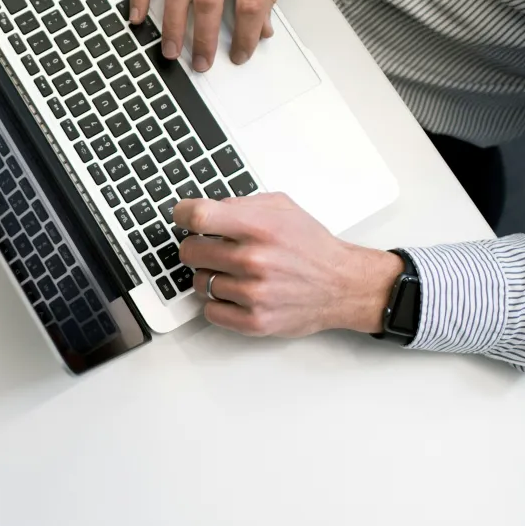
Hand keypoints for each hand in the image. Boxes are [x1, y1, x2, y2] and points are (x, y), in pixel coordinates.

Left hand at [172, 193, 401, 337]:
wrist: (343, 285)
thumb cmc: (312, 247)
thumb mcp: (282, 208)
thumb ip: (241, 204)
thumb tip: (204, 209)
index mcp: (260, 228)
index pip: (198, 217)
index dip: (182, 214)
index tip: (182, 216)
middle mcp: (254, 260)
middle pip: (190, 251)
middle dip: (196, 247)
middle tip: (211, 248)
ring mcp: (253, 294)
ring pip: (199, 282)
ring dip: (210, 276)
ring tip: (234, 272)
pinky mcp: (254, 321)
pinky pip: (210, 311)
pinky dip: (218, 302)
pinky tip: (235, 293)